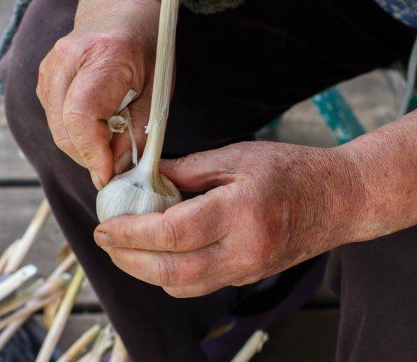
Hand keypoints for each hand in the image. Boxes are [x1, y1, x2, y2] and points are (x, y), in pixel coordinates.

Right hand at [36, 0, 163, 188]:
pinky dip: (76, 135)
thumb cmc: (146, 46)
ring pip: (57, 129)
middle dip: (89, 158)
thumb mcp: (157, 89)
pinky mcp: (44, 79)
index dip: (93, 154)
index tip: (109, 176)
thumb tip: (117, 169)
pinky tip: (97, 129)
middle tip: (114, 170)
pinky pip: (55, 120)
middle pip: (64, 130)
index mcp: (102, 57)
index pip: (80, 117)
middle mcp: (66, 60)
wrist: (120, 10)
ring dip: (83, 148)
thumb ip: (138, 131)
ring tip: (110, 145)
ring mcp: (49, 68)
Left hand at [94, 141, 365, 296]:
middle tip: (105, 240)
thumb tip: (148, 178)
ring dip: (144, 271)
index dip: (130, 233)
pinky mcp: (247, 276)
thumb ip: (188, 168)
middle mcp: (243, 251)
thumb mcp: (237, 156)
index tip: (105, 226)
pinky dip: (169, 275)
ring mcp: (247, 269)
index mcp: (240, 213)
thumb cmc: (291, 171)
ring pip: (182, 286)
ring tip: (124, 247)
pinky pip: (199, 286)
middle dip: (128, 259)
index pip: (172, 234)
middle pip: (171, 272)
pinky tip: (159, 254)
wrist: (337, 200)